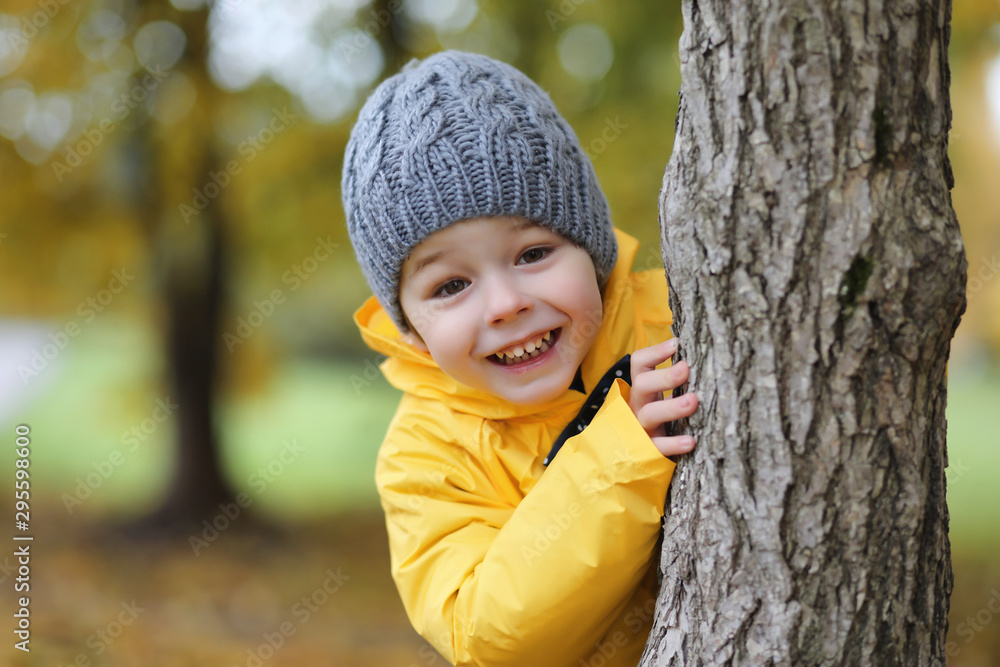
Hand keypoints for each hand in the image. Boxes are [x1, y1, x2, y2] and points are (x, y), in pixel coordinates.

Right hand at [628, 338, 698, 456]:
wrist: (633, 459)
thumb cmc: (658, 420)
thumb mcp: (660, 397)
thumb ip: (676, 382)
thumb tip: (704, 358)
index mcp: (642, 388)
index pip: (640, 363)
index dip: (655, 352)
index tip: (677, 344)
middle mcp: (638, 404)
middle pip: (642, 384)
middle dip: (664, 376)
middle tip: (686, 368)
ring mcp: (640, 427)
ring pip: (650, 414)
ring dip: (671, 407)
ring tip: (693, 401)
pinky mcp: (646, 450)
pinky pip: (657, 447)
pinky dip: (673, 444)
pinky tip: (690, 441)